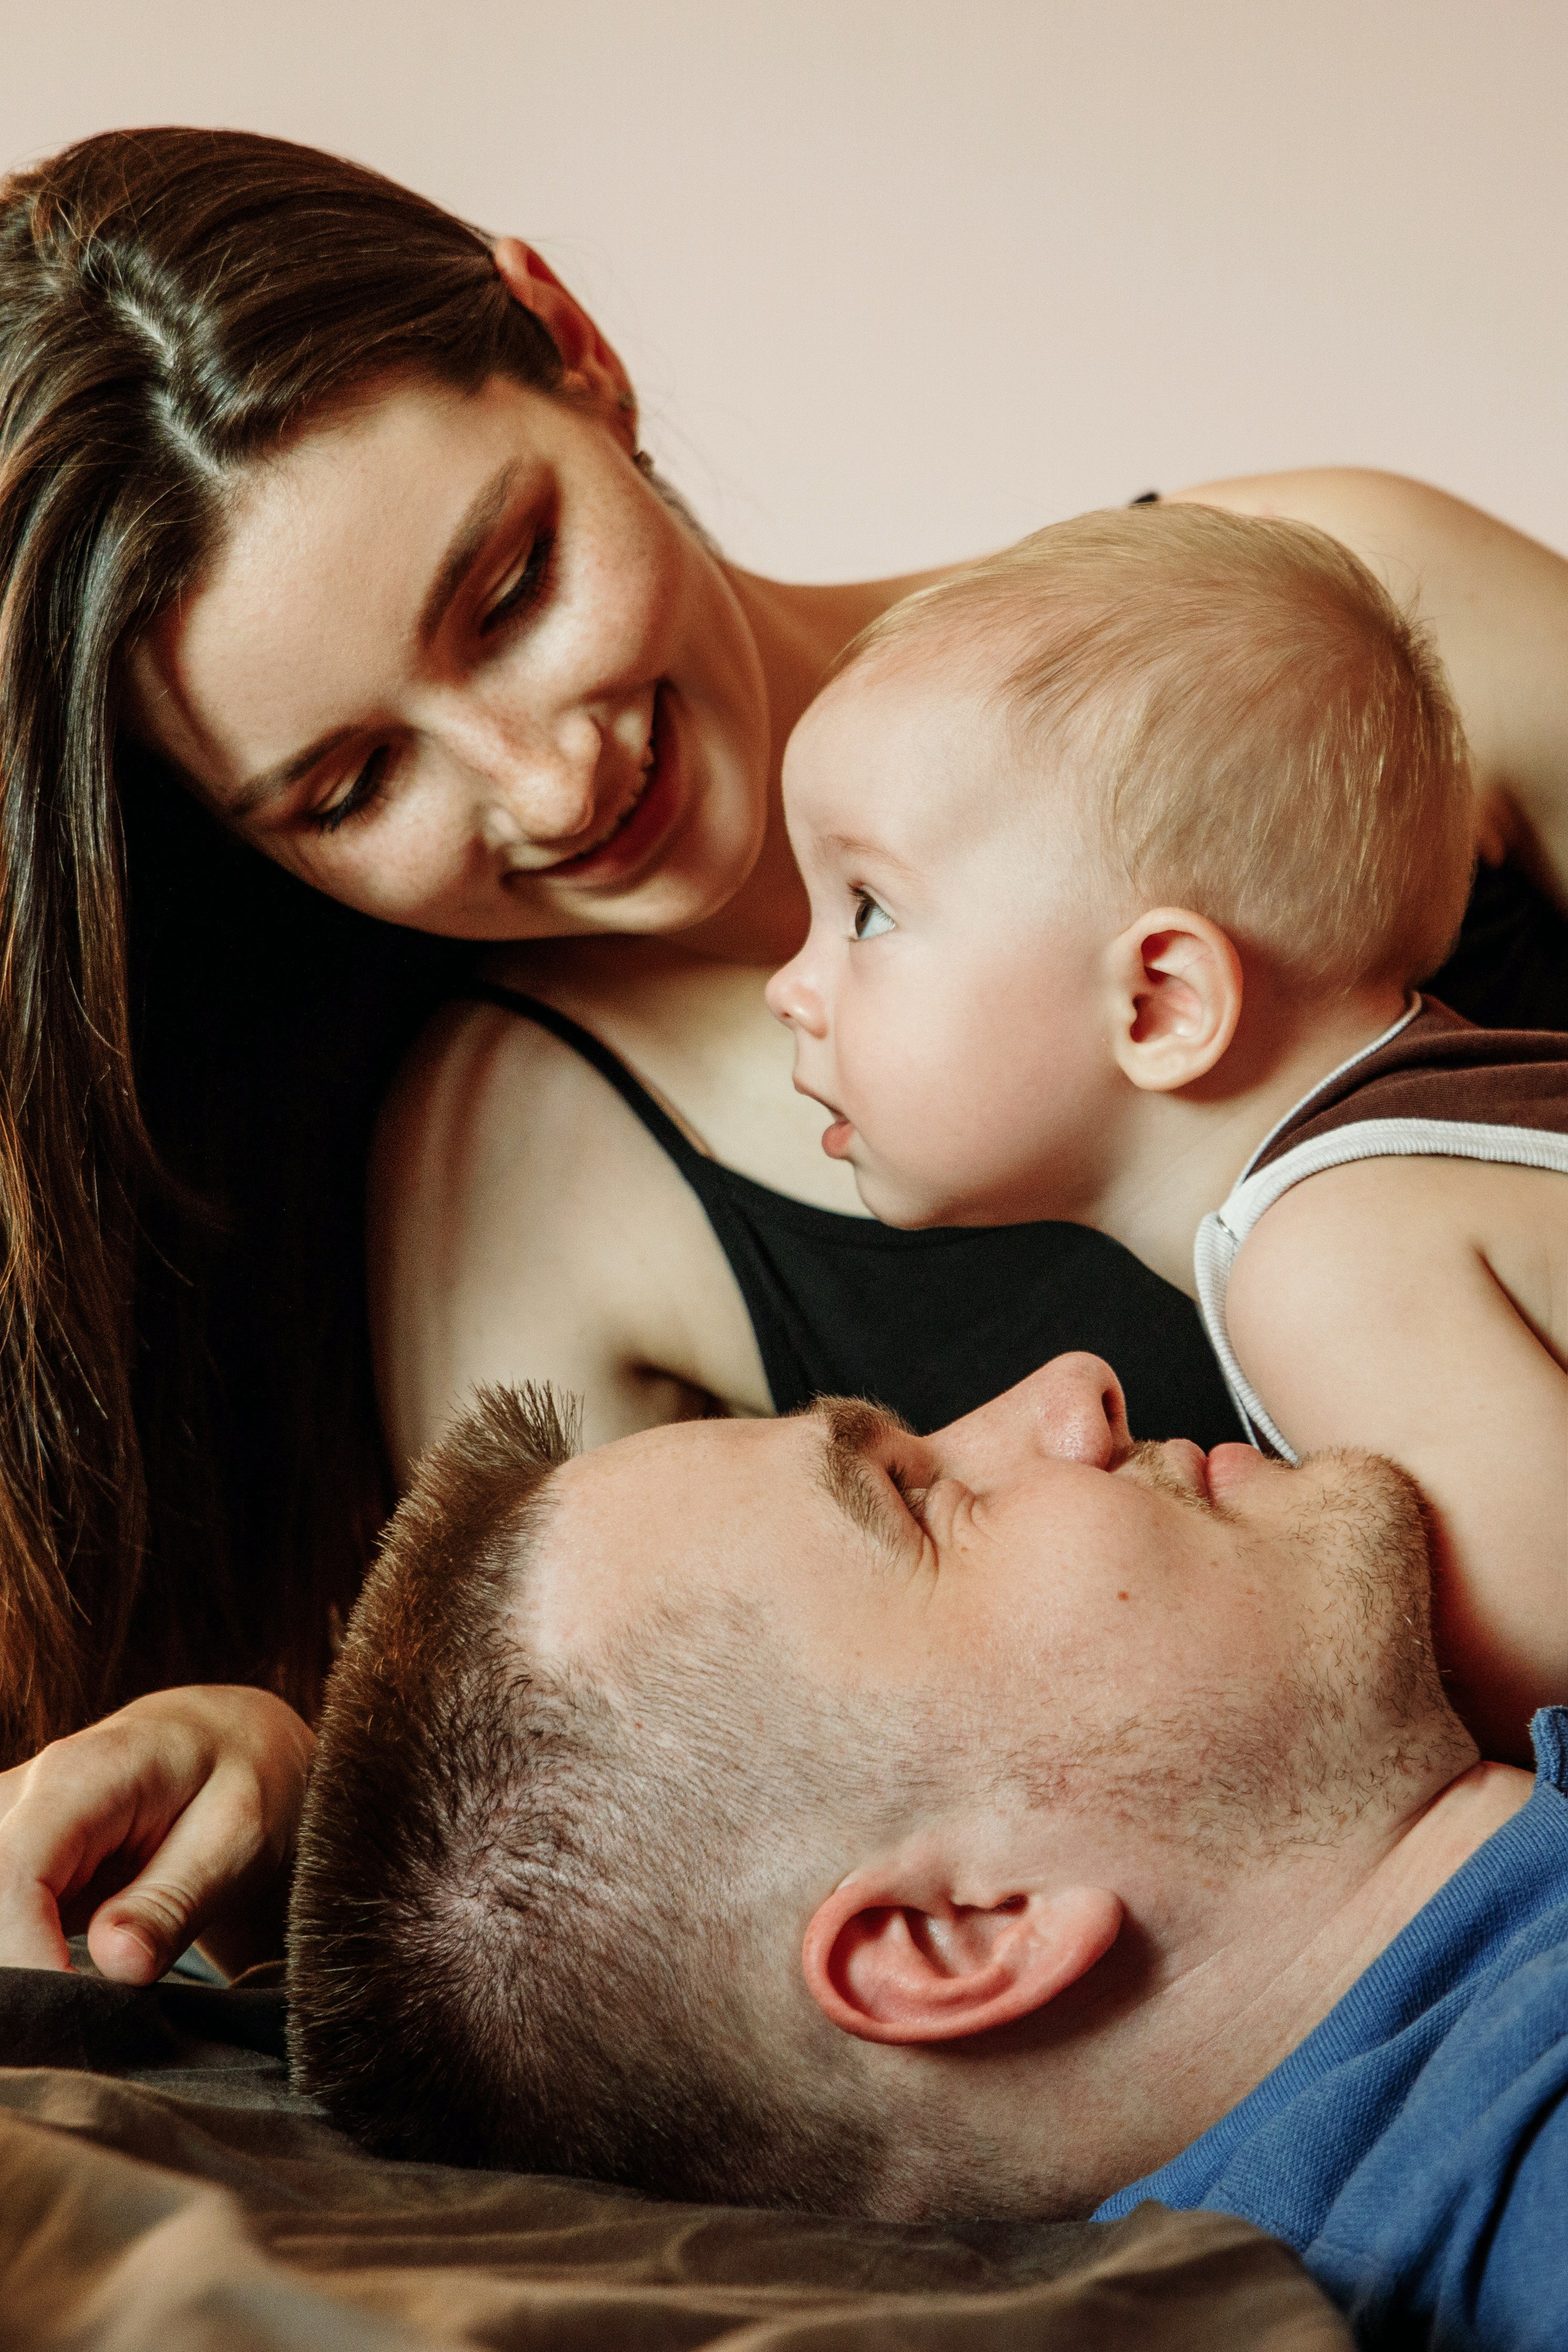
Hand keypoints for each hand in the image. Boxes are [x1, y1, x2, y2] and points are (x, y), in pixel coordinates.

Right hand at [0, 1686, 314, 1982]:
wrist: (233, 1741)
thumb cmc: (245, 1777)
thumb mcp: (238, 1836)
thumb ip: (175, 1901)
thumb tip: (118, 1965)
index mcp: (83, 1774)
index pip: (16, 1872)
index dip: (29, 1954)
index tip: (78, 2013)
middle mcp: (26, 1792)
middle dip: (22, 1970)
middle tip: (92, 2018)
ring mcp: (8, 1825)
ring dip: (23, 1966)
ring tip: (92, 2000)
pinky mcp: (11, 1859)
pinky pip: (2, 1915)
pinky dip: (25, 1957)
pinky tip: (70, 1983)